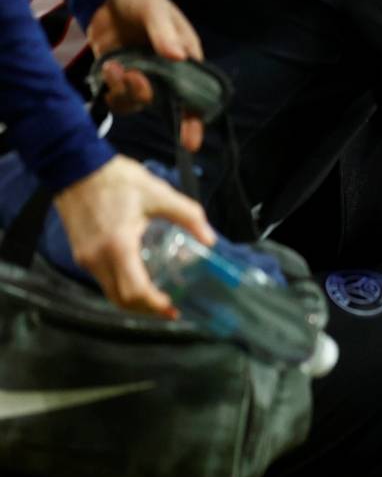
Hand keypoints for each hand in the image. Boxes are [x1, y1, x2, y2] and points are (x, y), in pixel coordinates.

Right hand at [52, 154, 215, 315]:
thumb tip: (210, 239)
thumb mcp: (159, 194)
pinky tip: (138, 279)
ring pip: (110, 292)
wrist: (75, 166)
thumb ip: (189, 216)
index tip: (173, 308)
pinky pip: (102, 280)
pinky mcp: (80, 254)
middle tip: (170, 309)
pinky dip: (121, 286)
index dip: (155, 305)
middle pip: (122, 299)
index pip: (135, 291)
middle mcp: (97, 258)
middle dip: (147, 309)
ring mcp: (85, 258)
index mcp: (118, 246)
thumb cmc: (117, 179)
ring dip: (133, 300)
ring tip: (157, 298)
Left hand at [88, 0, 207, 147]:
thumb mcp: (155, 9)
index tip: (190, 141)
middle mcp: (166, 75)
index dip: (195, 121)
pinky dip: (110, 89)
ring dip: (126, 92)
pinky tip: (107, 70)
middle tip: (135, 79)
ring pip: (138, 103)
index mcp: (185, 62)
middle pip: (165, 104)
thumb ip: (165, 33)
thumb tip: (178, 57)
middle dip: (148, 97)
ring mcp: (142, 77)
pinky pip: (117, 97)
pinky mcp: (119, 77)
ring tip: (114, 67)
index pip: (196, 97)